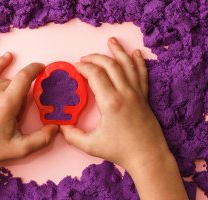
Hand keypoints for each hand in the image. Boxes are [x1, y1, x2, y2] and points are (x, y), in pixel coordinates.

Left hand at [0, 52, 57, 169]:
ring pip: (4, 81)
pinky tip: (8, 57)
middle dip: (21, 94)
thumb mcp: (20, 148)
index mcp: (6, 103)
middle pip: (15, 84)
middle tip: (15, 114)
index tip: (42, 68)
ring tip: (4, 109)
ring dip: (9, 90)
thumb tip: (56, 127)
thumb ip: (42, 139)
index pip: (24, 77)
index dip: (35, 69)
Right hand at [60, 38, 171, 169]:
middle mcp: (125, 93)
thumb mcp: (91, 146)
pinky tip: (135, 53)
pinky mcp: (144, 97)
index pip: (95, 74)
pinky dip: (138, 62)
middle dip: (95, 57)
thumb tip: (60, 126)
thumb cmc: (120, 151)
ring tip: (111, 41)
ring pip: (128, 65)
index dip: (83, 67)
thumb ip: (72, 136)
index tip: (74, 67)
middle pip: (110, 65)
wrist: (147, 156)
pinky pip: (142, 74)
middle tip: (84, 58)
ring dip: (118, 51)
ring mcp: (137, 93)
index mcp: (111, 102)